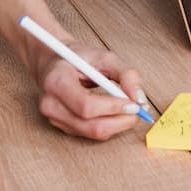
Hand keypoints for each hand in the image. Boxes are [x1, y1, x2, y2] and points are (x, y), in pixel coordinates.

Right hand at [31, 44, 148, 139]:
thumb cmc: (79, 58)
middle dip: (119, 121)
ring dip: (116, 125)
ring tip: (129, 111)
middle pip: (89, 125)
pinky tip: (115, 114)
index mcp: (57, 81)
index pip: (86, 105)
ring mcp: (54, 118)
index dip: (113, 107)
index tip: (134, 103)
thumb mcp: (104, 57)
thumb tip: (139, 98)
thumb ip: (126, 73)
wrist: (55, 64)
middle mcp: (51, 104)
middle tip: (138, 111)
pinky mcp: (61, 126)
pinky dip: (108, 126)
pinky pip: (89, 133)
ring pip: (91, 133)